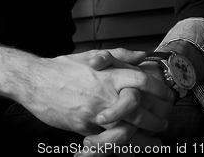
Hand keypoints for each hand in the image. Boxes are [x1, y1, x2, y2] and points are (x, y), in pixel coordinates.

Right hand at [11, 49, 173, 137]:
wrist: (36, 81)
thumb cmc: (63, 67)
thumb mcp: (91, 55)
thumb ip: (119, 55)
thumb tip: (142, 55)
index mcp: (109, 73)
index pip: (143, 80)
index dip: (160, 89)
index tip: (167, 96)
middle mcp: (105, 93)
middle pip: (142, 109)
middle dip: (158, 118)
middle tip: (165, 121)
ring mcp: (95, 112)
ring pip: (129, 129)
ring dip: (146, 137)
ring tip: (156, 140)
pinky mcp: (84, 128)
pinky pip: (109, 141)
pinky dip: (125, 146)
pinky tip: (134, 149)